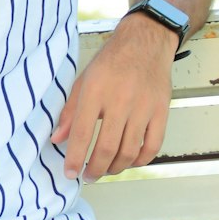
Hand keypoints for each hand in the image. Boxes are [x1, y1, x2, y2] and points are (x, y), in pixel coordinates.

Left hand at [52, 16, 175, 180]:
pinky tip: (129, 161)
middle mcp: (120, 100)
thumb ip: (69, 111)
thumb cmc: (111, 61)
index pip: (81, 133)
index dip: (74, 158)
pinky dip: (140, 160)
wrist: (145, 42)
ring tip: (105, 170)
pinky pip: (152, 146)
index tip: (69, 173)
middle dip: (94, 169)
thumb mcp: (83, 80)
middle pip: (106, 148)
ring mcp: (143, 107)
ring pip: (129, 151)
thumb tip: (57, 139)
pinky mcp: (161, 111)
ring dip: (115, 168)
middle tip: (88, 176)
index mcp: (96, 91)